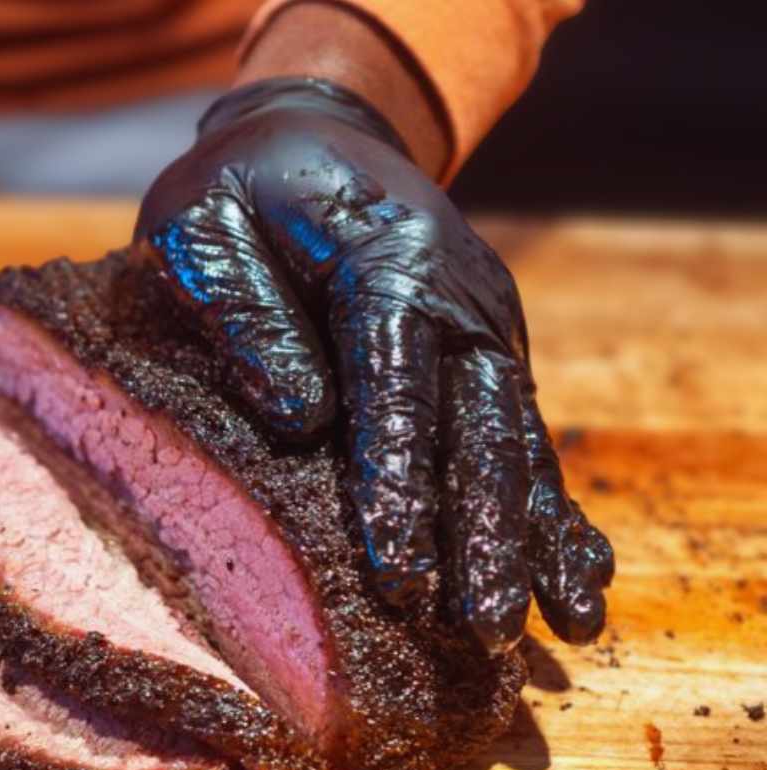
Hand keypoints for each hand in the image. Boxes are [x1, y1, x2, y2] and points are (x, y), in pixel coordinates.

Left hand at [134, 75, 612, 652]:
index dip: (400, 480)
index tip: (398, 574)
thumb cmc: (244, 190)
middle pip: (479, 425)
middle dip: (484, 532)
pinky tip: (575, 578)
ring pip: (517, 442)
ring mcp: (484, 329)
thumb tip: (300, 417)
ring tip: (560, 623)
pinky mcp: (487, 357)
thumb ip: (243, 308)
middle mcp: (459, 297)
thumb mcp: (204, 224)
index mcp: (388, 257)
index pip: (398, 378)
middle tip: (482, 625)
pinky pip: (525, 439)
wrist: (318, 134)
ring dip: (534, 537)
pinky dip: (552, 512)